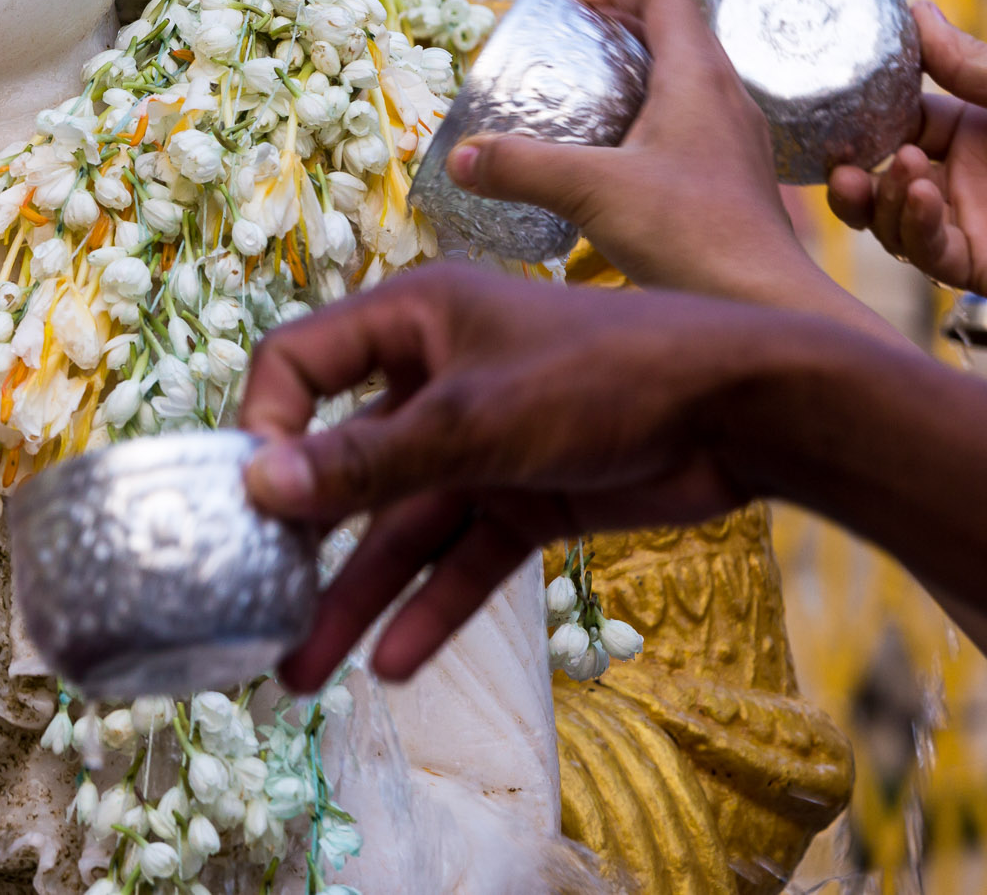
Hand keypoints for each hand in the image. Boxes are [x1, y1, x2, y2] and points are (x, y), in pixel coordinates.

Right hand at [239, 266, 771, 692]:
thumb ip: (364, 461)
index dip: (265, 426)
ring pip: (400, 525)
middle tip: (254, 603)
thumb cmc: (600, 375)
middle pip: (345, 461)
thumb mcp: (470, 420)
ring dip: (357, 593)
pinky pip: (462, 557)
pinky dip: (431, 605)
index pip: (298, 364)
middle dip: (302, 539)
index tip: (249, 497)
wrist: (742, 409)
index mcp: (410, 321)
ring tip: (302, 669)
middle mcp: (434, 378)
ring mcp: (480, 443)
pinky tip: (393, 663)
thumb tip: (258, 487)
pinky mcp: (526, 496)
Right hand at [443, 0, 833, 311]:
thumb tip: (462, 157)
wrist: (762, 306)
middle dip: (618, 20)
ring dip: (632, 68)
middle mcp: (724, 99)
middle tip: (566, 30)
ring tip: (580, 87)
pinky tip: (607, 154)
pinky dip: (642, 116)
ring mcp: (731, 142)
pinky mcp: (726, 180)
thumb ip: (521, 168)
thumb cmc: (692, 235)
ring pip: (682, 78)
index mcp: (700, 78)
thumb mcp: (592, 192)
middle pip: (676, 32)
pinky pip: (684, 123)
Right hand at [828, 1, 986, 289]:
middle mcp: (956, 179)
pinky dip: (914, 228)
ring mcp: (964, 224)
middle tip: (840, 165)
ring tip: (901, 172)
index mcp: (965, 131)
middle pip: (876, 181)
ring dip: (879, 201)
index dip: (858, 122)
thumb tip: (915, 12)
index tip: (833, 109)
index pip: (893, 125)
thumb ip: (971, 65)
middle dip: (849, 177)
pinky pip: (928, 254)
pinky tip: (922, 195)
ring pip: (888, 222)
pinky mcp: (977, 265)